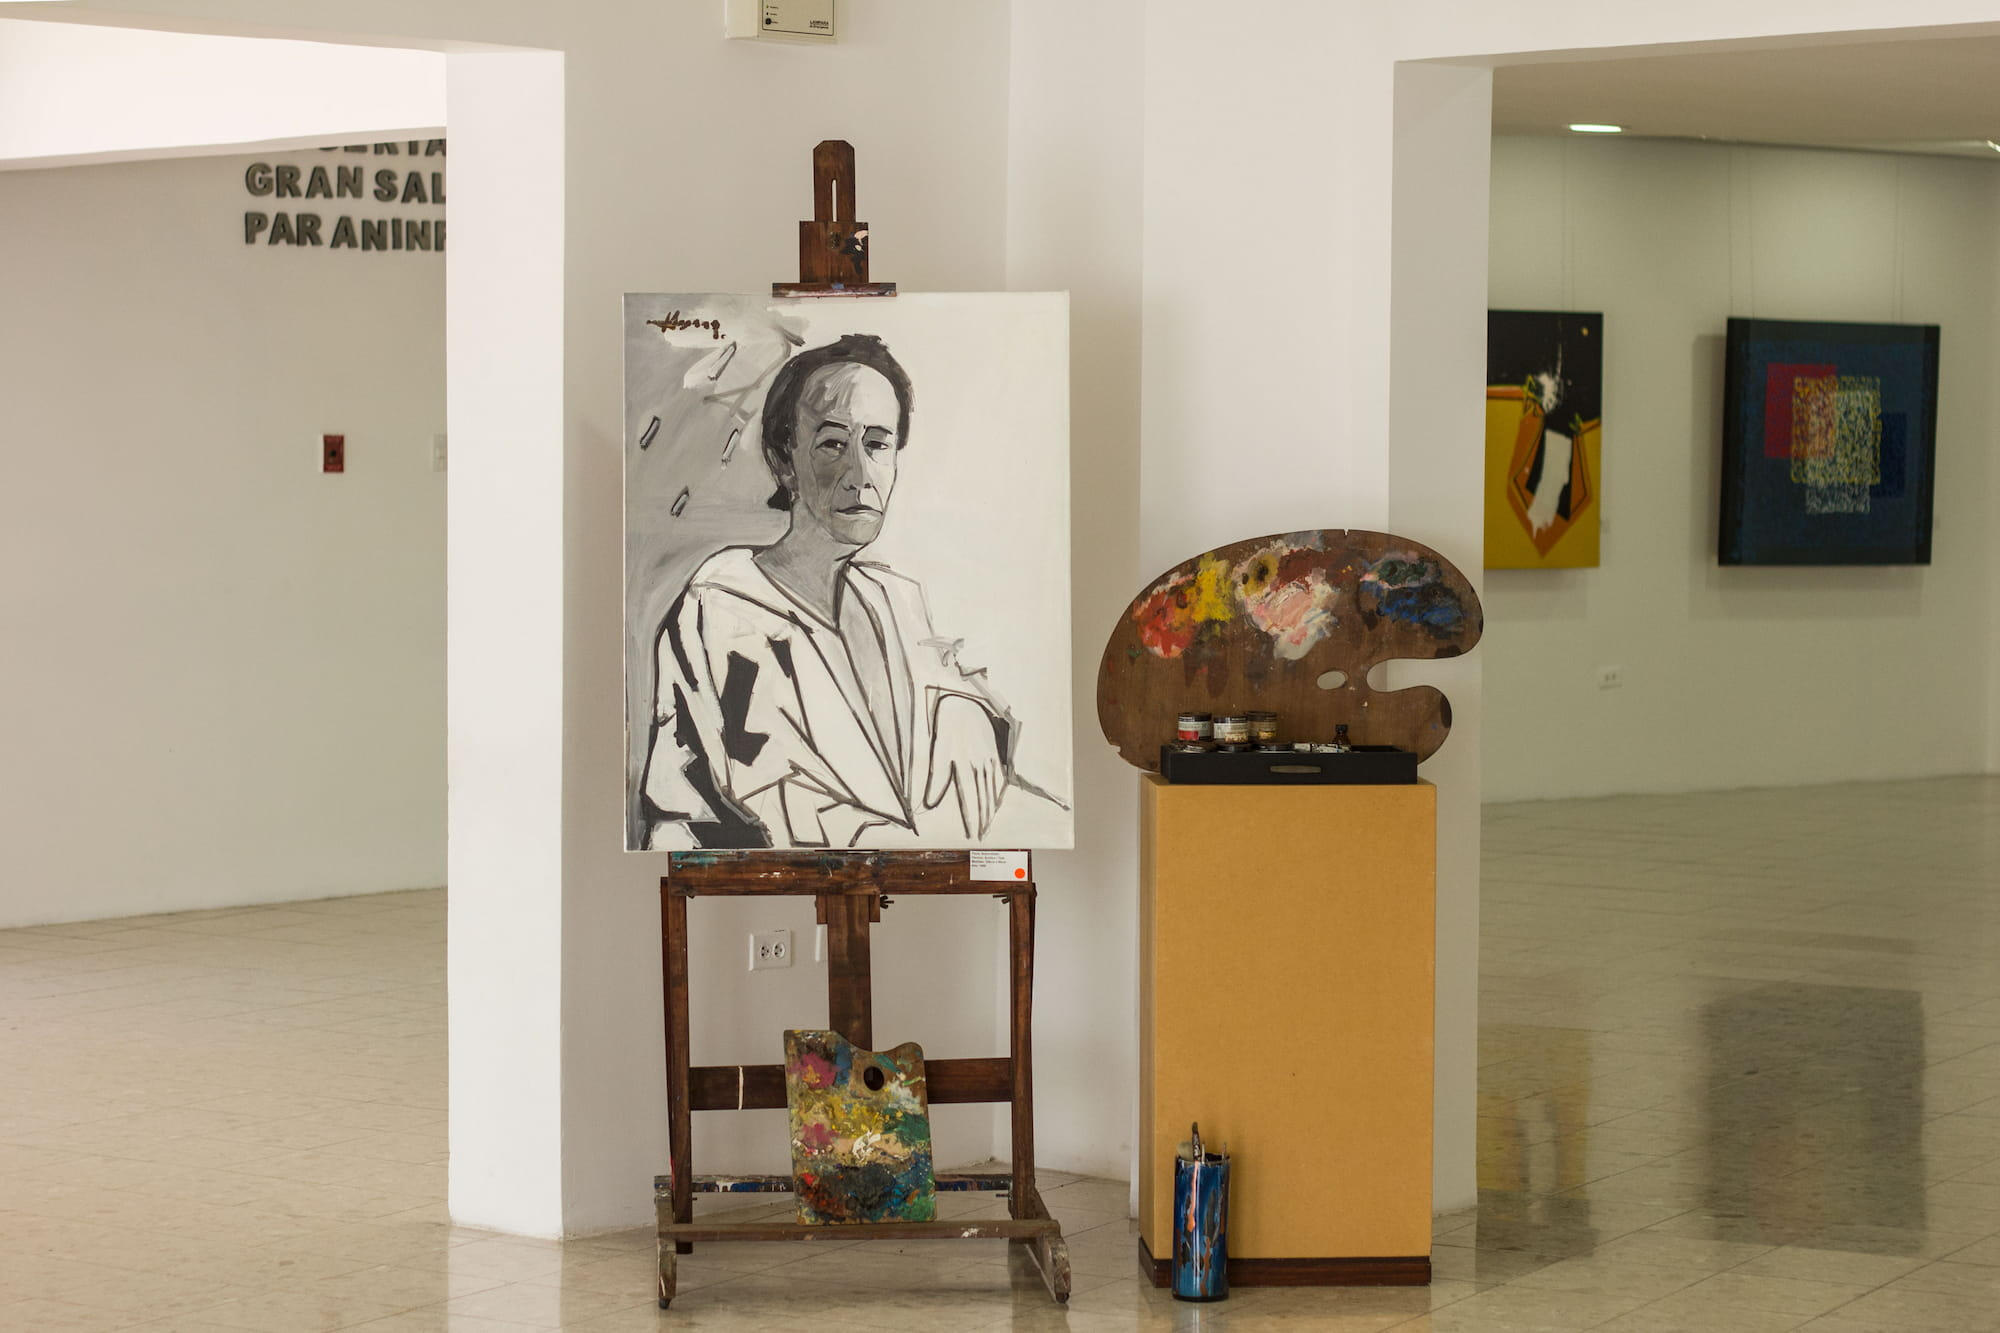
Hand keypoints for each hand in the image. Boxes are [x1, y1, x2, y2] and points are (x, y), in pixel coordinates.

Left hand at [922, 694, 1005, 837]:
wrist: (965, 703)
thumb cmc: (948, 726)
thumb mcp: (938, 749)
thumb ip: (937, 777)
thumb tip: (930, 802)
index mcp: (964, 765)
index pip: (969, 799)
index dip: (971, 818)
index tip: (972, 834)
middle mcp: (979, 765)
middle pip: (984, 799)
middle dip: (983, 819)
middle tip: (983, 836)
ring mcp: (989, 760)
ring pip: (992, 790)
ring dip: (991, 810)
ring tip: (989, 824)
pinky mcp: (994, 754)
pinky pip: (999, 778)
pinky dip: (998, 792)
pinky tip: (997, 801)